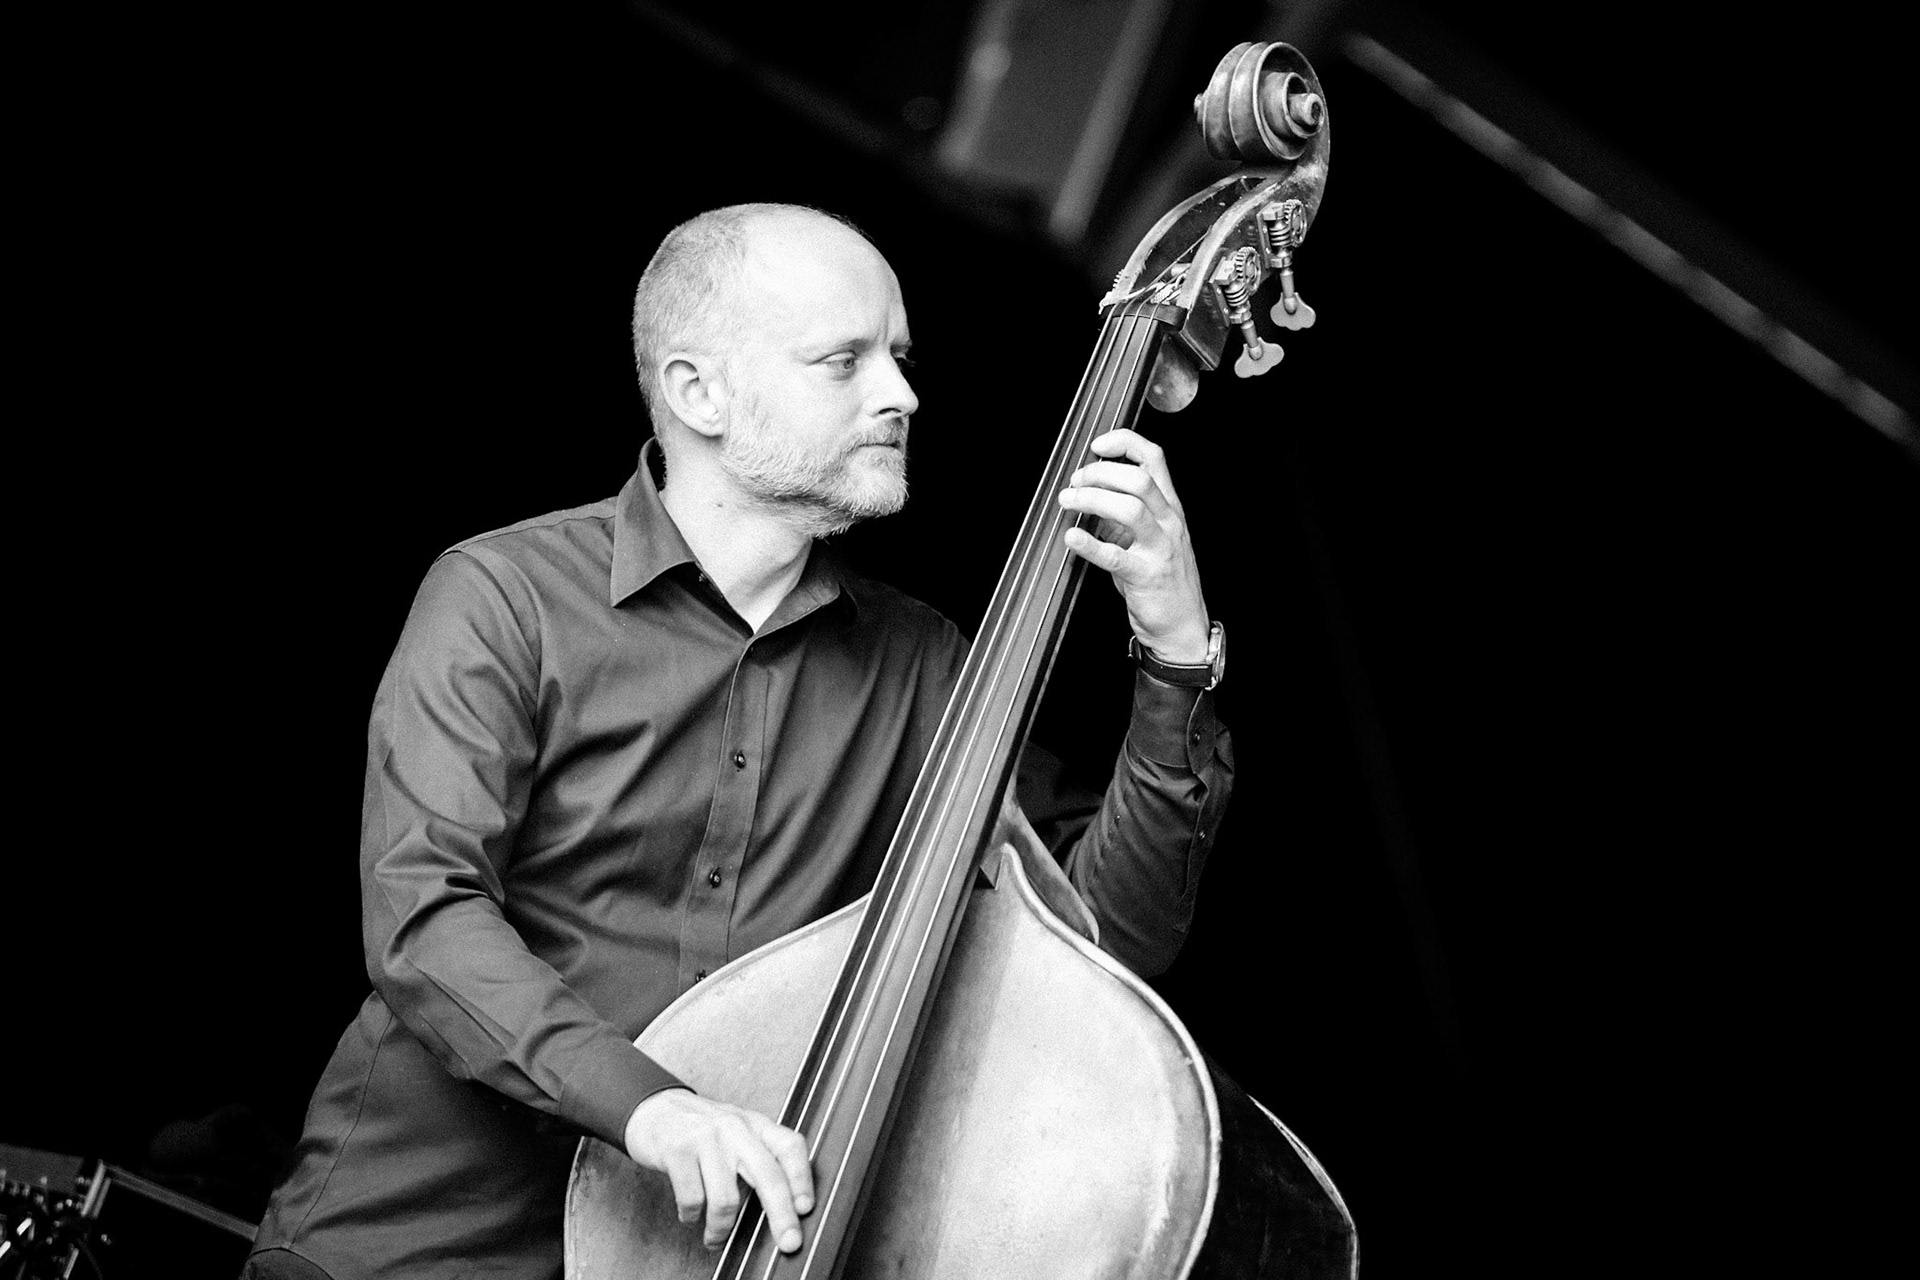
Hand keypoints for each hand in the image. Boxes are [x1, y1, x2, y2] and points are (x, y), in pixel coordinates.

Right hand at [623, 1088, 813, 1252]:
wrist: (655, 1108)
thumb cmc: (702, 1129)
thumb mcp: (738, 1132)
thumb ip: (761, 1157)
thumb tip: (785, 1206)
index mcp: (755, 1125)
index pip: (790, 1146)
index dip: (803, 1178)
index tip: (806, 1208)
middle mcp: (735, 1129)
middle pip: (768, 1176)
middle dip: (782, 1216)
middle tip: (788, 1243)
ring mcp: (706, 1138)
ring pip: (727, 1199)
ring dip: (721, 1229)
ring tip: (715, 1237)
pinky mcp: (678, 1151)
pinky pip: (692, 1200)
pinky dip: (691, 1217)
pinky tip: (690, 1215)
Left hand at [1057, 429, 1211, 662]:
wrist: (1182, 625)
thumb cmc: (1163, 579)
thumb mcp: (1149, 537)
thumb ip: (1124, 513)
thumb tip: (1092, 492)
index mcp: (1170, 507)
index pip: (1154, 458)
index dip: (1124, 443)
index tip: (1097, 445)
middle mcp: (1169, 522)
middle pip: (1139, 479)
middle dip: (1100, 473)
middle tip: (1075, 482)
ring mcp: (1160, 548)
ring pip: (1131, 509)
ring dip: (1093, 500)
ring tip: (1068, 502)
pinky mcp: (1146, 576)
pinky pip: (1116, 556)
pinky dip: (1090, 545)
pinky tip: (1071, 538)